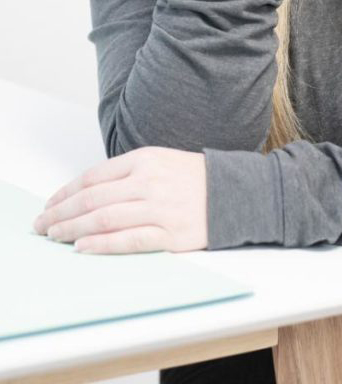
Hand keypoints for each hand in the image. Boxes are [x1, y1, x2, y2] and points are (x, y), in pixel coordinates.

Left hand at [31, 146, 207, 254]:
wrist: (235, 193)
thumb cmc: (194, 179)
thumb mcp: (160, 161)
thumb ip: (127, 174)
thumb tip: (88, 193)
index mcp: (145, 160)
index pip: (93, 177)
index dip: (66, 192)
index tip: (50, 204)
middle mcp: (149, 182)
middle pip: (93, 198)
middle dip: (61, 213)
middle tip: (41, 225)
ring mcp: (159, 208)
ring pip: (105, 219)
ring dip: (74, 229)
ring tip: (55, 236)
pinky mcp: (170, 234)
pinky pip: (128, 240)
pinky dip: (102, 244)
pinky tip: (83, 247)